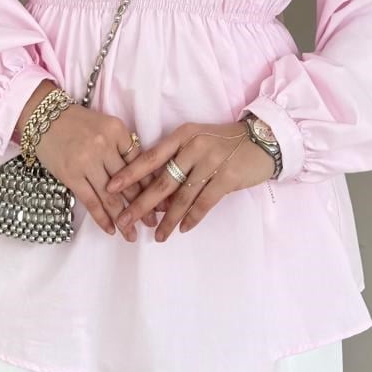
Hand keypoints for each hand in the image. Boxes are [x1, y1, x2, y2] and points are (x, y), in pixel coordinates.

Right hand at [27, 94, 151, 237]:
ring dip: (123, 219)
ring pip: (111, 196)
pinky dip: (102, 218)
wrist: (44, 117)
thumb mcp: (106, 126)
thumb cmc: (78, 123)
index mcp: (117, 130)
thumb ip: (122, 147)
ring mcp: (87, 161)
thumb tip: (143, 176)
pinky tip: (110, 230)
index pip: (139, 163)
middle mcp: (104, 145)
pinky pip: (91, 201)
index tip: (160, 202)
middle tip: (151, 223)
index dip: (151, 185)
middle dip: (142, 206)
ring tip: (132, 235)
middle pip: (128, 182)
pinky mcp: (71, 175)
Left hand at [106, 121, 273, 240]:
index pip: (150, 156)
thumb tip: (156, 196)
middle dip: (141, 204)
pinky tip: (182, 230)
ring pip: (182, 196)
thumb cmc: (223, 143)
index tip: (110, 188)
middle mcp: (194, 146)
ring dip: (168, 219)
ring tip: (157, 236)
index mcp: (182, 135)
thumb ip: (176, 162)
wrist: (262, 140)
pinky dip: (192, 218)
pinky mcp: (227, 177)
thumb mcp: (196, 142)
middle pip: (162, 180)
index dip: (130, 174)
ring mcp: (211, 161)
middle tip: (125, 221)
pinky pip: (204, 202)